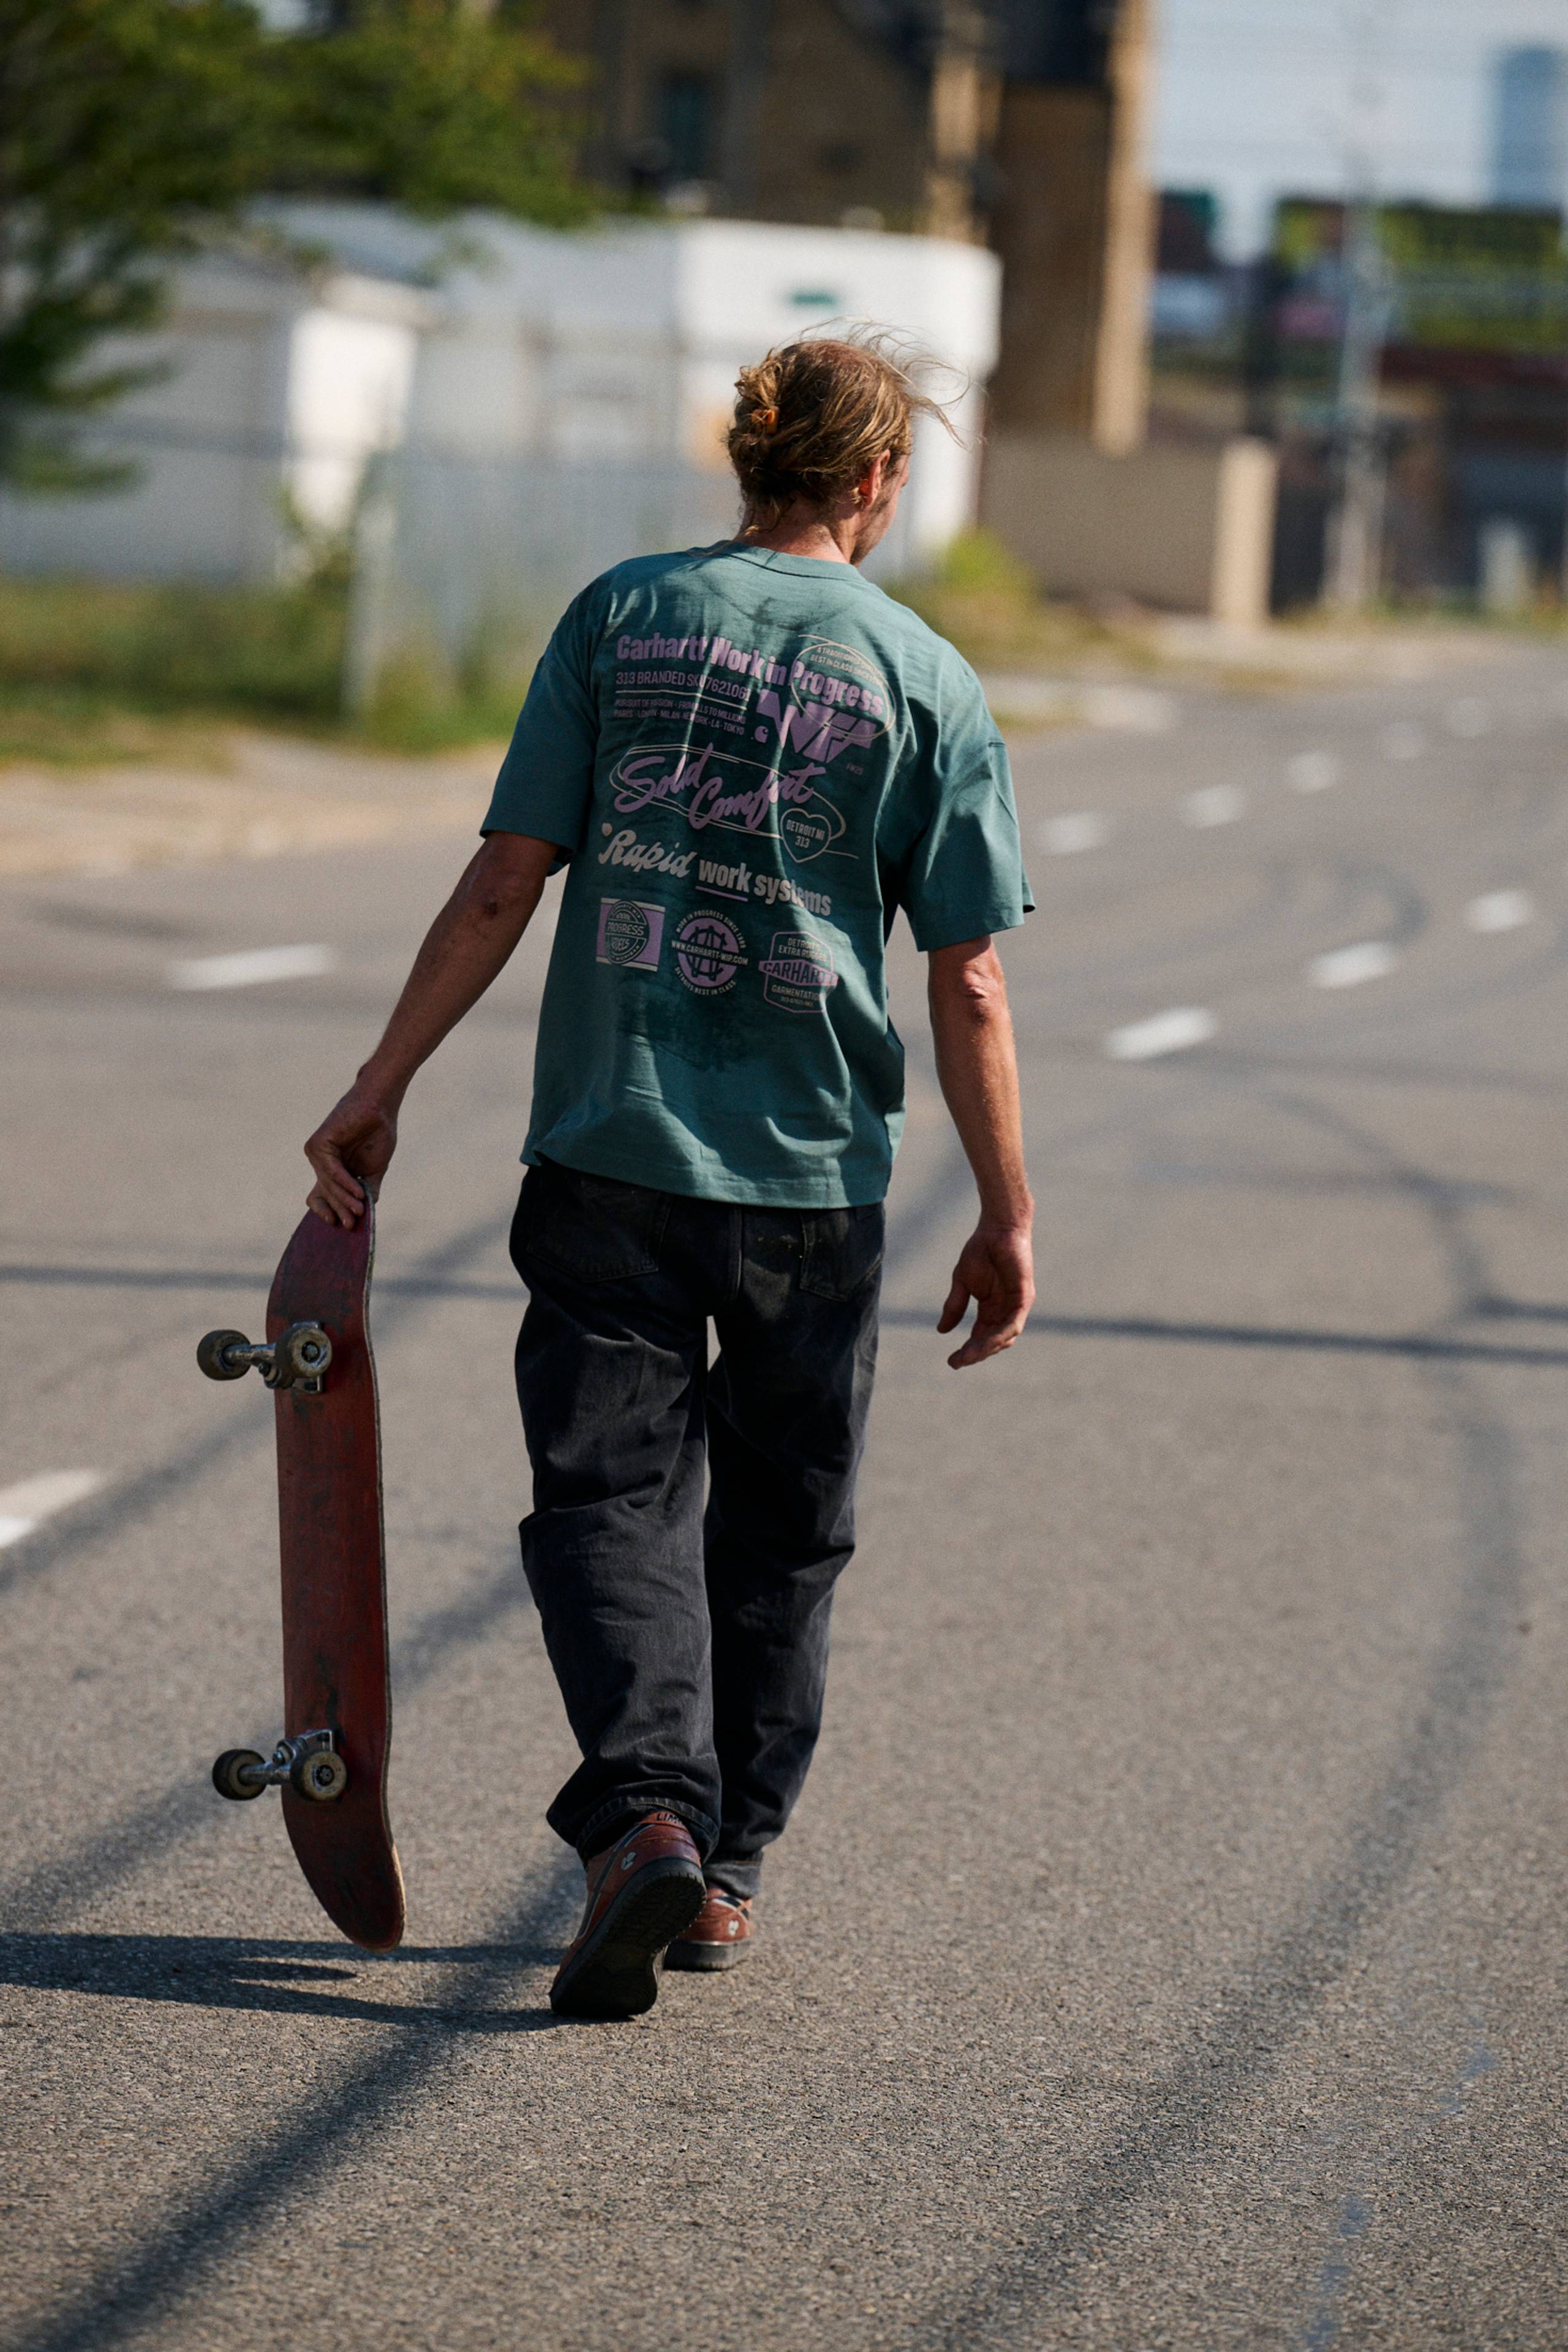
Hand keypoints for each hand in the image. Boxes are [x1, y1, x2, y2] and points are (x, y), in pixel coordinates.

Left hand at [304, 1087, 398, 1226]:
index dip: (328, 1212)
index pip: (320, 1198)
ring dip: (344, 1200)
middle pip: (324, 1195)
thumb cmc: (378, 1133)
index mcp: (332, 1170)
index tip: (344, 1227)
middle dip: (340, 1211)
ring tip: (360, 1210)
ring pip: (328, 1185)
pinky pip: (330, 1171)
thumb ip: (367, 1190)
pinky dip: (344, 1183)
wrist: (381, 1106)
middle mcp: (321, 1163)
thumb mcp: (374, 1170)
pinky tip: (358, 1192)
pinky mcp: (318, 1144)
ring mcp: (317, 1153)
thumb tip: (366, 1214)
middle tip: (354, 1225)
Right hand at [936, 1223, 1034, 1369]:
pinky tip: (986, 1342)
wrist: (996, 1228)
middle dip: (976, 1354)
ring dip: (987, 1348)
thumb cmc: (981, 1250)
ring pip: (1005, 1337)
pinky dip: (1000, 1334)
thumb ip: (955, 1305)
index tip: (951, 1361)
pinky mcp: (1024, 1297)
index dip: (968, 1350)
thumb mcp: (962, 1282)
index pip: (981, 1336)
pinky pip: (1014, 1323)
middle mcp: (1005, 1310)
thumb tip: (941, 1331)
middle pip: (993, 1342)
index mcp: (991, 1309)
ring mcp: (1016, 1305)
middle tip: (958, 1362)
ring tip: (968, 1356)